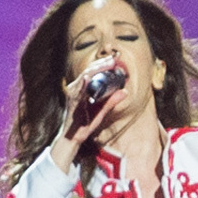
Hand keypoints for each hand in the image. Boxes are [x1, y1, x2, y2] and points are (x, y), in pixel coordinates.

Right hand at [51, 57, 128, 171]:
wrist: (72, 138)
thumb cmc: (84, 125)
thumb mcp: (102, 111)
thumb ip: (112, 101)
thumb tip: (125, 91)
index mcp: (81, 89)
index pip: (92, 72)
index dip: (103, 65)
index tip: (114, 60)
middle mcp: (75, 88)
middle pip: (89, 71)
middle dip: (102, 63)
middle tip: (114, 59)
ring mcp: (73, 94)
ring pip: (85, 76)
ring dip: (97, 69)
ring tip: (108, 63)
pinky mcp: (72, 102)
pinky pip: (77, 91)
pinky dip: (82, 83)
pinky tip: (86, 78)